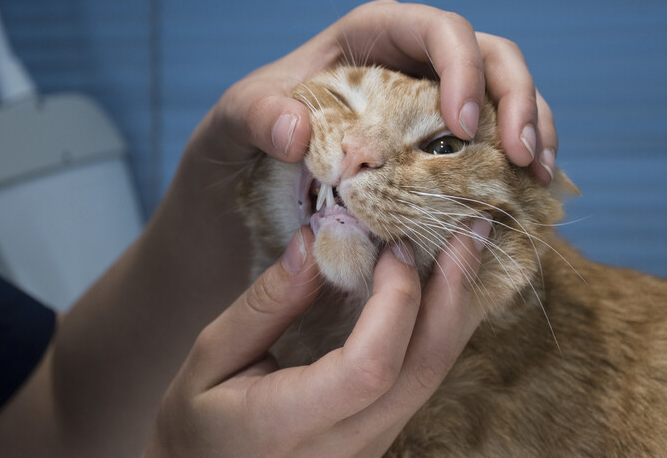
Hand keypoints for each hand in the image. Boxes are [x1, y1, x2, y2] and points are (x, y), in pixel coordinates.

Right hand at [142, 220, 488, 457]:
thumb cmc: (198, 423)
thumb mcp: (212, 357)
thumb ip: (266, 302)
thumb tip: (316, 238)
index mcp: (289, 425)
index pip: (370, 368)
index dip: (394, 301)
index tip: (393, 246)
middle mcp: (344, 445)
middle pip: (421, 370)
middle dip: (451, 294)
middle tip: (467, 229)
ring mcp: (369, 446)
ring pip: (432, 376)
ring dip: (454, 307)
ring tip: (469, 248)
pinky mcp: (378, 434)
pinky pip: (422, 379)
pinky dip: (438, 327)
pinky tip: (444, 289)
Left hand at [191, 0, 555, 183]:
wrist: (246, 187)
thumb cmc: (241, 142)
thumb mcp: (232, 124)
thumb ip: (256, 115)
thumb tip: (298, 132)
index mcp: (369, 38)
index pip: (434, 28)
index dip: (461, 65)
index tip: (460, 121)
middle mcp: (409, 63)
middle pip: (487, 55)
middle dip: (515, 98)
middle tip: (520, 157)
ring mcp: (431, 103)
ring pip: (503, 94)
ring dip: (530, 129)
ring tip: (536, 176)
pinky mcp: (438, 144)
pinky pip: (492, 140)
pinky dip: (515, 161)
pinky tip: (523, 191)